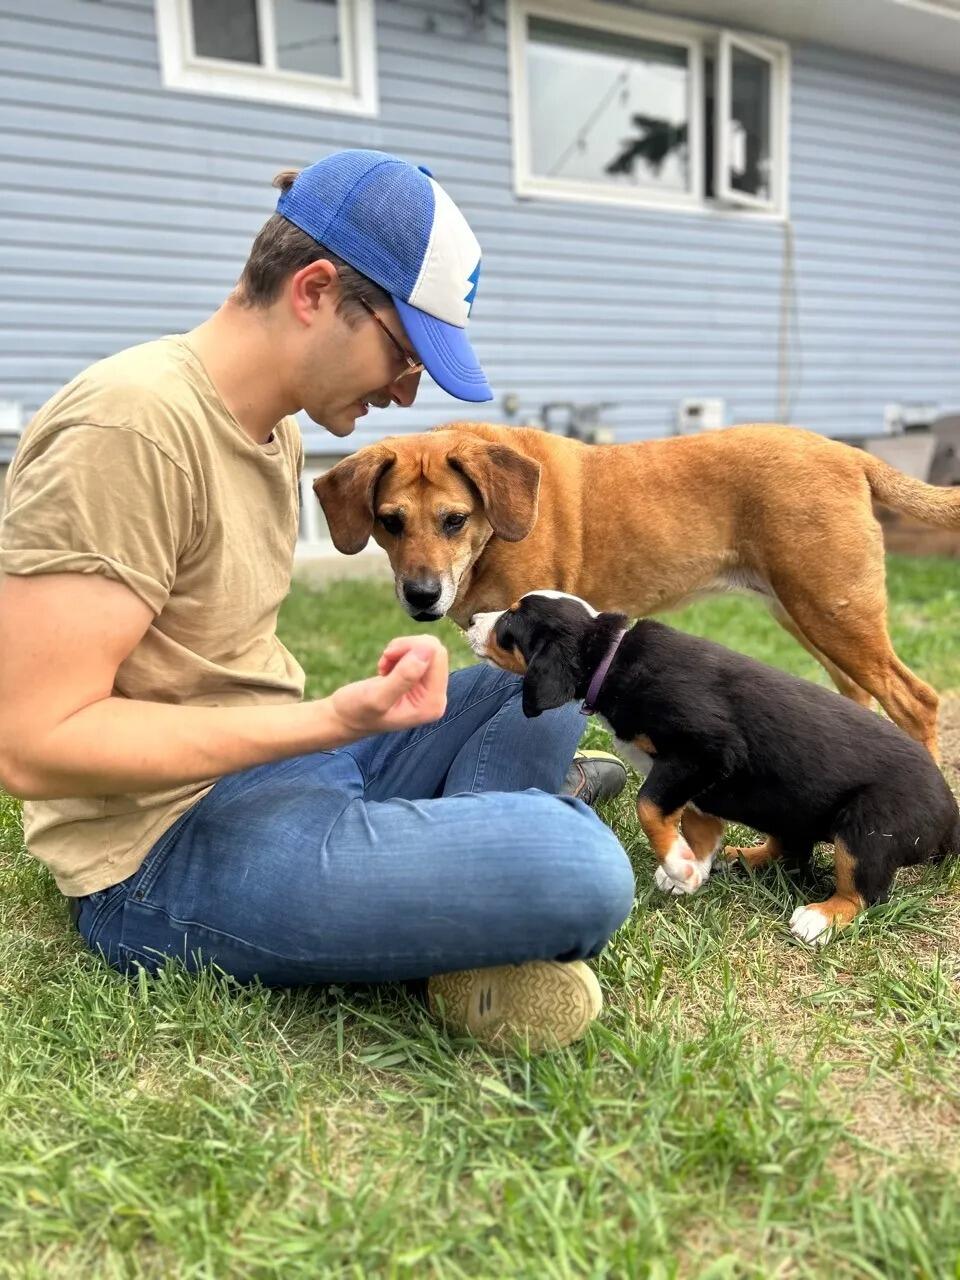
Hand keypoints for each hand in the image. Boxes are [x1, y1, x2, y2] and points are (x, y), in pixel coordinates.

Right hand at [328, 635, 448, 739]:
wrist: (344, 718)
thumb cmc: (356, 712)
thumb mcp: (376, 696)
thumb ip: (404, 676)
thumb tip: (428, 650)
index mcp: (432, 704)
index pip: (437, 656)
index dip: (411, 647)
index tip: (387, 657)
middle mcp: (436, 697)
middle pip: (434, 650)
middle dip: (407, 648)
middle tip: (385, 660)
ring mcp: (429, 690)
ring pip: (426, 649)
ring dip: (401, 650)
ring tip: (384, 666)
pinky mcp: (420, 682)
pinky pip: (418, 653)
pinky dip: (399, 654)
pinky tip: (386, 669)